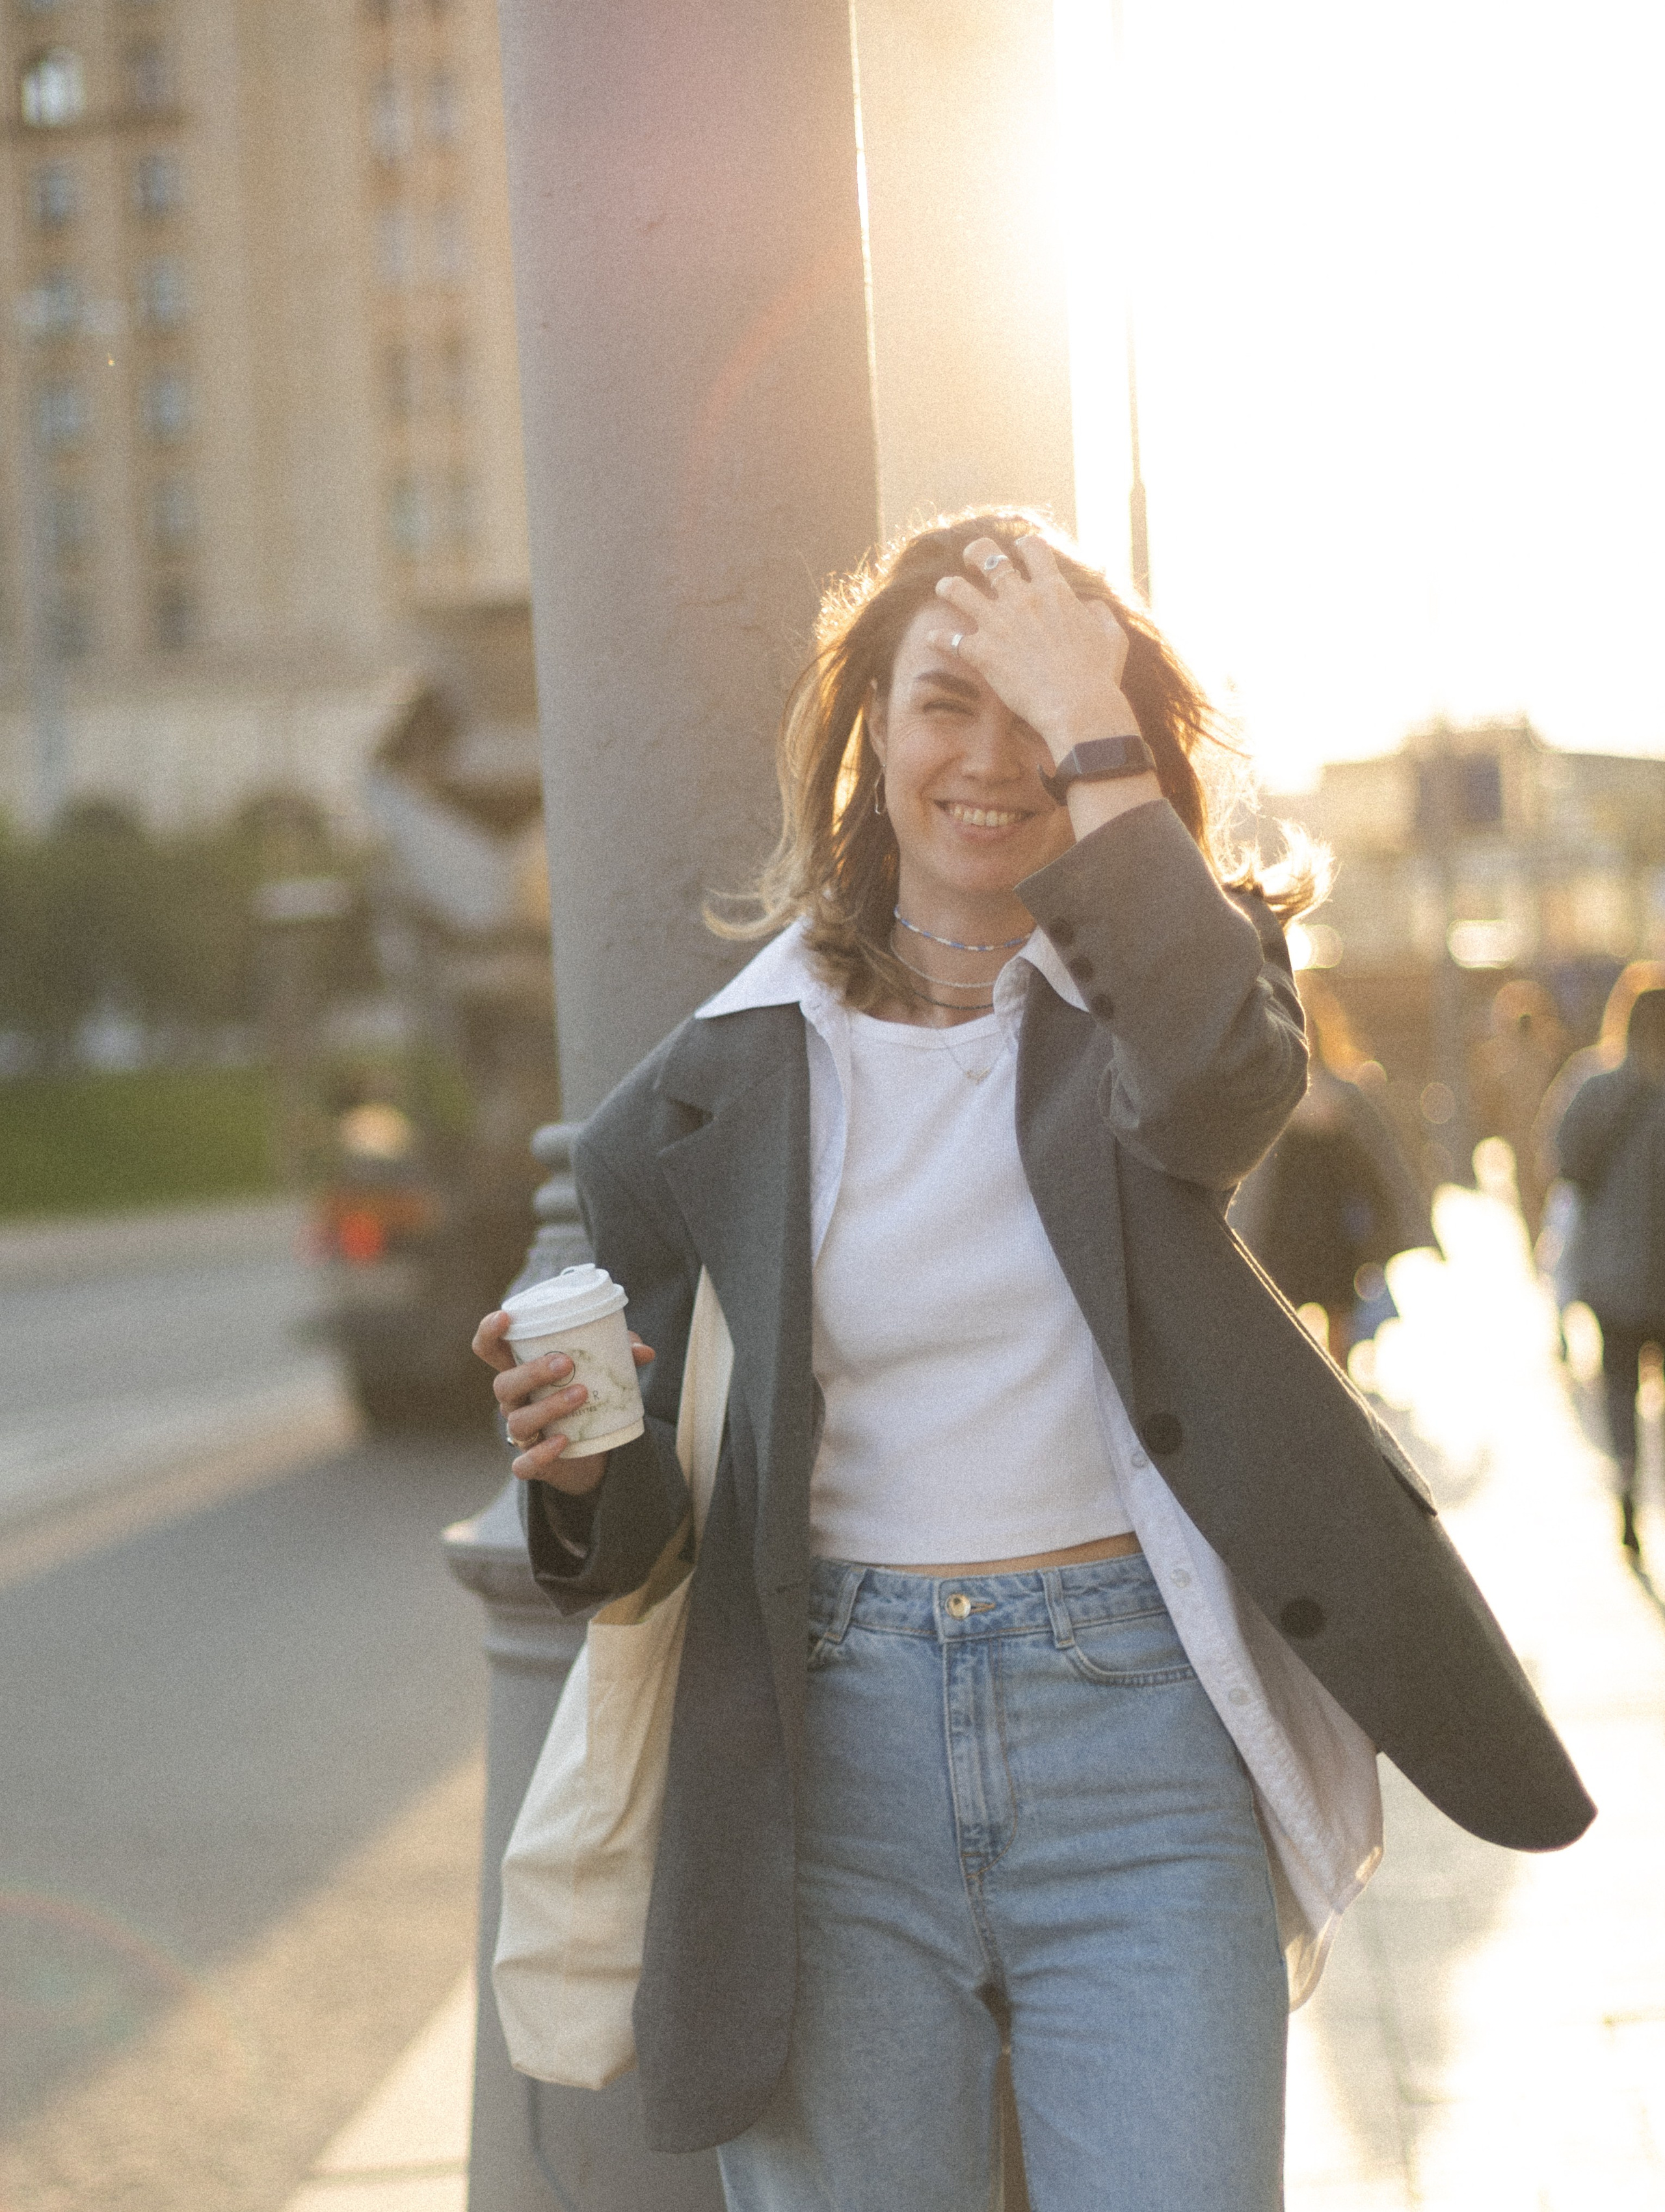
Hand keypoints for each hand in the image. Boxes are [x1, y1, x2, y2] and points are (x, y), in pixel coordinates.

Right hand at [471, 1309, 654, 1493]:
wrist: (592, 1451)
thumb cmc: (587, 1396)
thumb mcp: (601, 1371)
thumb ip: (619, 1355)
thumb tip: (644, 1351)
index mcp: (522, 1371)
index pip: (489, 1349)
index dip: (489, 1332)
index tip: (505, 1317)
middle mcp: (515, 1401)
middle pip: (503, 1384)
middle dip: (531, 1372)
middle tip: (565, 1363)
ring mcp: (521, 1433)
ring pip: (519, 1421)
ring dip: (548, 1407)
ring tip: (582, 1394)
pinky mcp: (532, 1462)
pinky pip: (524, 1463)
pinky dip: (541, 1453)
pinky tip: (564, 1441)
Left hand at [929, 534, 1134, 764]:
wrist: (1077, 707)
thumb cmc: (1099, 676)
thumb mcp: (1112, 637)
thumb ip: (1100, 614)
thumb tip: (1090, 606)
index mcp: (1053, 590)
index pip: (1033, 549)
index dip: (1024, 546)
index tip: (1020, 550)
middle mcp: (1021, 599)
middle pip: (988, 558)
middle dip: (976, 553)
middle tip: (972, 559)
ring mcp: (998, 624)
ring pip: (958, 590)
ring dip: (949, 587)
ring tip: (945, 588)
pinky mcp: (982, 653)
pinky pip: (950, 639)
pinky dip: (939, 638)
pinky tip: (933, 638)